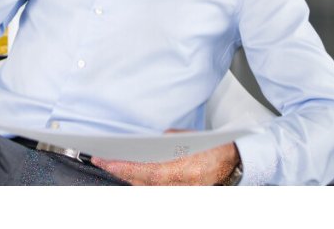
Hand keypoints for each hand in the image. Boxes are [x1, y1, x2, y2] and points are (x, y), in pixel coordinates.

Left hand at [91, 142, 240, 185]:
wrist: (232, 161)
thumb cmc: (208, 146)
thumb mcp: (185, 137)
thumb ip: (163, 142)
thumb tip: (142, 144)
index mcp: (183, 169)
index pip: (146, 172)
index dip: (123, 168)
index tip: (104, 161)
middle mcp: (182, 186)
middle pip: (142, 184)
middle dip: (120, 173)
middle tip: (101, 161)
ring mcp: (182, 193)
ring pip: (147, 190)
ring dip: (129, 179)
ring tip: (111, 166)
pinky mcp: (182, 196)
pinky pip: (156, 191)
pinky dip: (142, 184)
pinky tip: (130, 175)